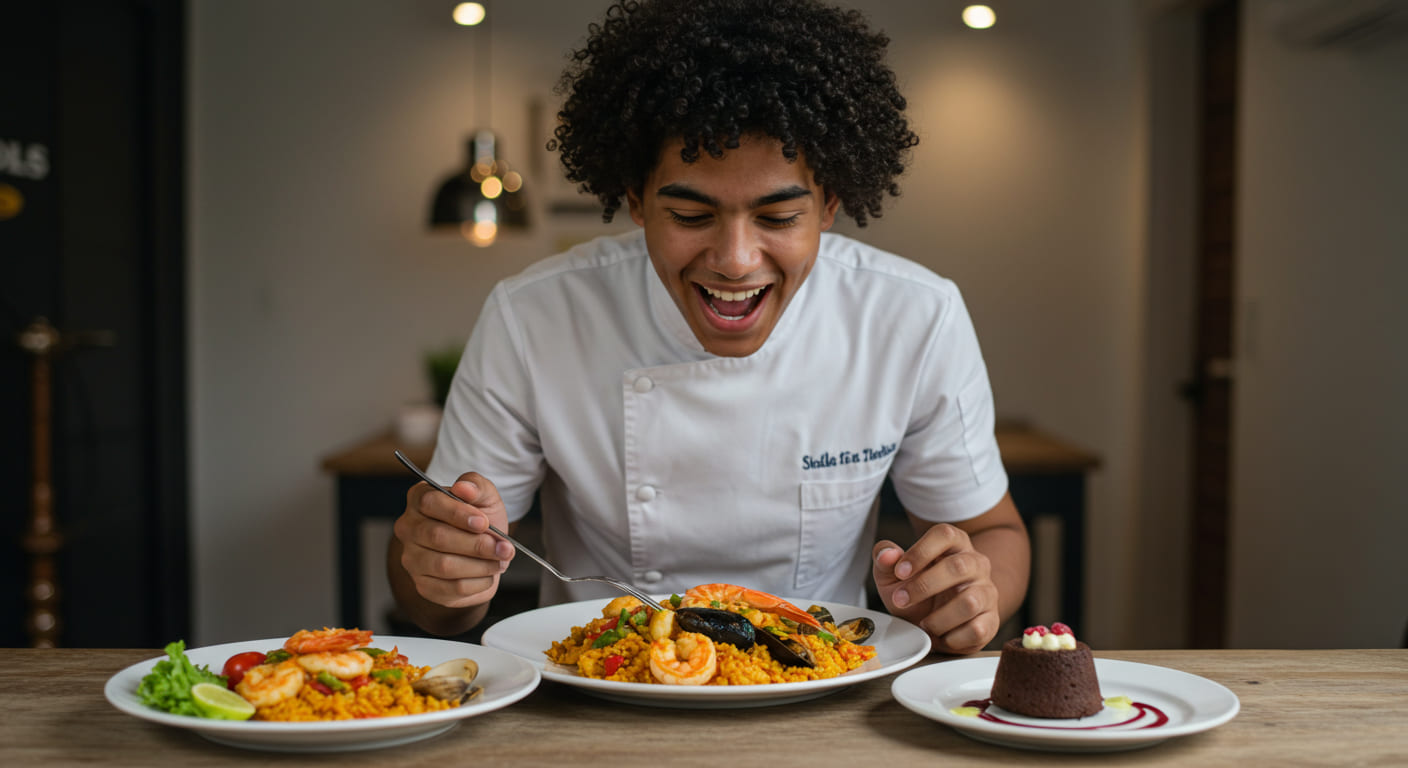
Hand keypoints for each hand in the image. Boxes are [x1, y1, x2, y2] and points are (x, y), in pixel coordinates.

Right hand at [393, 472, 513, 608]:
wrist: (484, 551)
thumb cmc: (481, 520)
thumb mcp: (486, 497)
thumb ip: (477, 486)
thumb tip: (464, 488)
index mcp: (420, 499)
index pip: (430, 503)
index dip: (458, 514)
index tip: (484, 522)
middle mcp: (409, 529)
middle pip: (437, 537)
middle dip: (476, 544)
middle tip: (504, 547)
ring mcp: (412, 559)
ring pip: (444, 565)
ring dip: (480, 565)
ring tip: (500, 560)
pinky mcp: (424, 586)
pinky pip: (451, 588)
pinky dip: (477, 583)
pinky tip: (488, 575)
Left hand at [871, 523, 1000, 654]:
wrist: (936, 620)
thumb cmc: (916, 592)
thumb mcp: (892, 575)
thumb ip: (885, 559)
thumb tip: (887, 555)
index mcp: (953, 545)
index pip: (945, 535)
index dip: (920, 552)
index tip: (900, 572)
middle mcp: (976, 564)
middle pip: (959, 567)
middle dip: (923, 586)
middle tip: (900, 600)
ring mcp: (987, 592)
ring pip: (970, 602)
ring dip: (938, 618)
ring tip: (923, 624)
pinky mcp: (991, 621)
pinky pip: (977, 629)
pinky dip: (952, 638)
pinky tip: (940, 636)